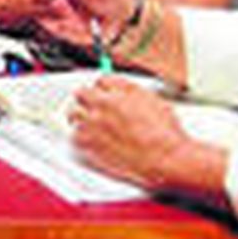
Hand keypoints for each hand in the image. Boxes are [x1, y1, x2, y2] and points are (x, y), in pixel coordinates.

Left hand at [69, 77, 185, 187]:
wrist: (164, 158)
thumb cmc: (164, 133)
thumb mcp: (153, 101)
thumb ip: (131, 91)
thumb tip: (120, 87)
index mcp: (119, 92)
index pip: (101, 80)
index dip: (103, 88)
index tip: (102, 92)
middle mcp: (103, 105)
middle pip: (81, 93)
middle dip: (87, 98)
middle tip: (91, 105)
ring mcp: (93, 124)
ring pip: (73, 113)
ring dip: (80, 116)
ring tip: (90, 123)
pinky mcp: (88, 143)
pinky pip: (73, 135)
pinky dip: (80, 136)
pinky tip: (91, 138)